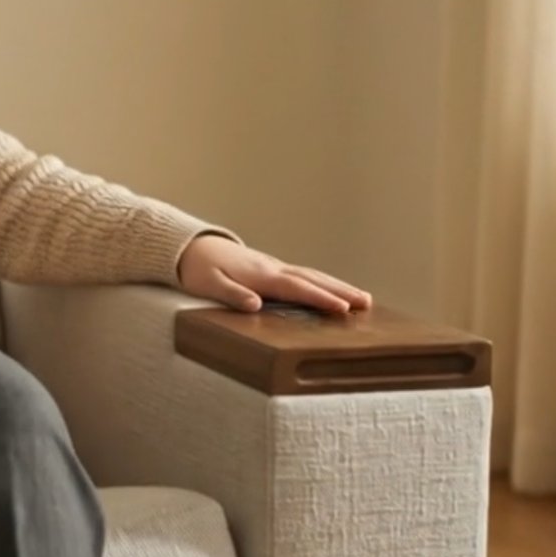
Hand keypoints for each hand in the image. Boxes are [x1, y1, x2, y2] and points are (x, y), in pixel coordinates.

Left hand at [177, 235, 370, 314]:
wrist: (189, 247)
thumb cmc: (197, 269)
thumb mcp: (208, 284)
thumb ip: (232, 294)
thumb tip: (256, 305)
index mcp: (260, 275)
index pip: (296, 288)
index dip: (320, 299)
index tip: (343, 309)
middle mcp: (272, 268)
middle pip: (312, 279)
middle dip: (340, 291)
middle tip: (366, 303)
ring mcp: (273, 266)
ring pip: (311, 275)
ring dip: (336, 285)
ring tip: (361, 298)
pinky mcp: (270, 268)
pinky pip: (303, 275)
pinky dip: (322, 282)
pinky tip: (332, 290)